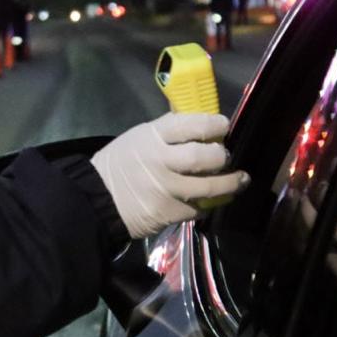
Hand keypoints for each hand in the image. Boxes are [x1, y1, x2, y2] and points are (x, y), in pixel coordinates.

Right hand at [90, 113, 249, 239]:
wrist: (97, 198)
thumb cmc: (120, 162)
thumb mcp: (138, 137)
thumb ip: (167, 132)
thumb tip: (200, 124)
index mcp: (152, 136)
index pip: (191, 124)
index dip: (214, 124)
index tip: (224, 126)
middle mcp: (160, 161)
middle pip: (204, 157)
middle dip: (222, 156)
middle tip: (225, 156)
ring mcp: (166, 189)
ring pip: (209, 187)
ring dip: (230, 183)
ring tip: (240, 180)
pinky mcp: (169, 213)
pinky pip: (199, 208)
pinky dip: (208, 204)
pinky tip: (211, 199)